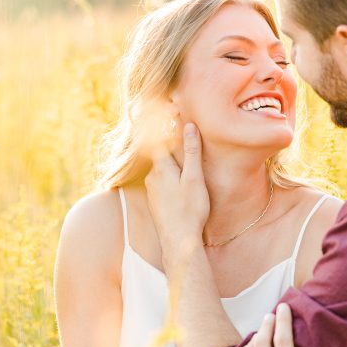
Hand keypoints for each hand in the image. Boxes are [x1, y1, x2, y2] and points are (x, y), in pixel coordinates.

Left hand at [145, 123, 209, 261]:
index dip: (163, 120)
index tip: (166, 104)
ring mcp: (152, 189)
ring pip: (160, 166)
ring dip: (168, 156)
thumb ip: (191, 152)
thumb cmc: (190, 210)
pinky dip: (169, 171)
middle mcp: (152, 176)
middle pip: (158, 150)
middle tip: (170, 120)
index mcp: (161, 167)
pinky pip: (161, 178)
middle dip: (166, 137)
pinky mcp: (156, 201)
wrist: (178, 242)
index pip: (159, 136)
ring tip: (177, 146)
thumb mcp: (194, 178)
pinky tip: (177, 175)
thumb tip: (188, 126)